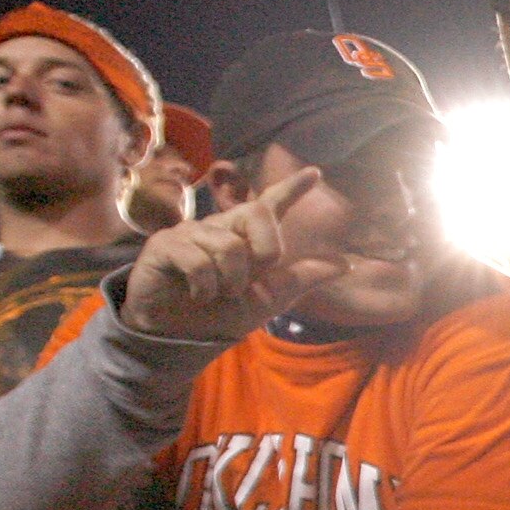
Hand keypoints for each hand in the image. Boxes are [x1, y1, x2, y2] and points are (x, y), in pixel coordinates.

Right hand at [119, 168, 344, 343]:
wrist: (180, 337)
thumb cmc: (222, 315)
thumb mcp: (271, 298)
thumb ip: (303, 278)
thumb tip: (345, 264)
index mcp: (246, 237)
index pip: (271, 205)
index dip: (293, 189)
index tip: (316, 173)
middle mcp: (220, 227)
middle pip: (257, 214)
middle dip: (264, 251)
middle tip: (250, 280)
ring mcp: (190, 233)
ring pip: (229, 246)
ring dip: (230, 281)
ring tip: (218, 294)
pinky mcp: (165, 245)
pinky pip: (198, 261)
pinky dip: (205, 287)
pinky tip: (197, 294)